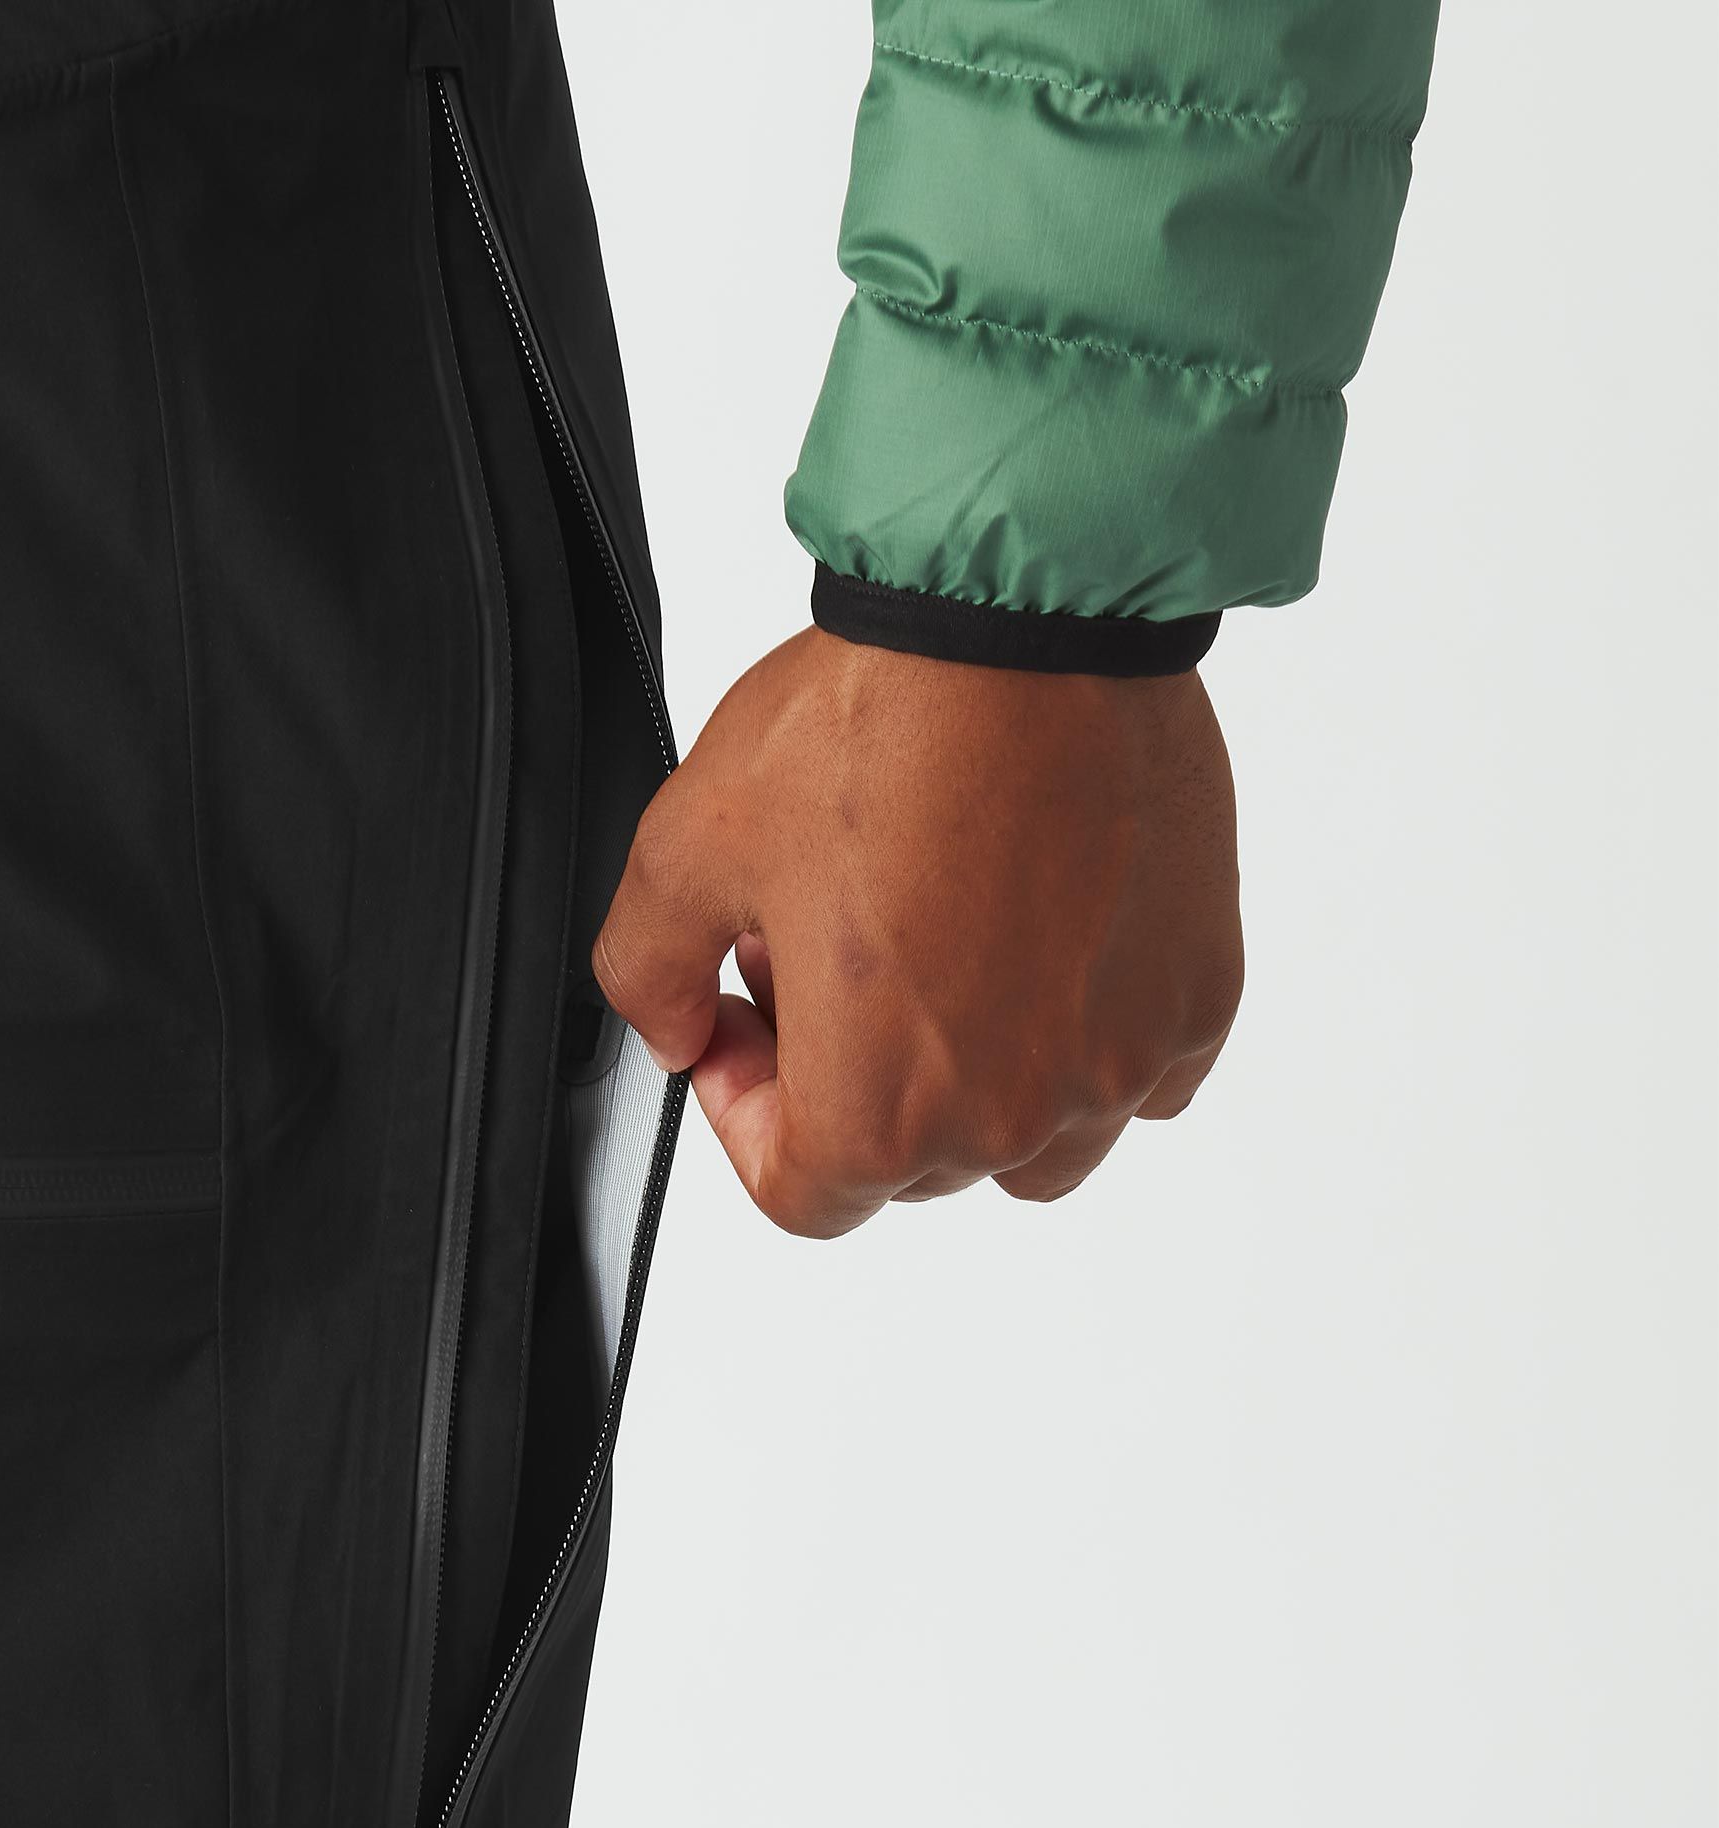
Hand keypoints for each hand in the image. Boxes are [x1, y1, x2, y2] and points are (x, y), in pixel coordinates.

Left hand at [592, 627, 1242, 1236]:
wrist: (1026, 616)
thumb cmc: (876, 724)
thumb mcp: (688, 846)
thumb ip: (647, 974)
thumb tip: (673, 1033)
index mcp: (880, 1107)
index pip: (799, 1194)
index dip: (745, 1110)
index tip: (740, 1022)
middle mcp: (1011, 1114)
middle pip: (909, 1165)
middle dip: (847, 1074)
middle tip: (821, 952)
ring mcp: (1117, 1062)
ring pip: (1029, 1141)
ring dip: (970, 1078)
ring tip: (935, 954)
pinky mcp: (1196, 997)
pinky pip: (1137, 1074)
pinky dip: (1081, 1038)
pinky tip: (1038, 942)